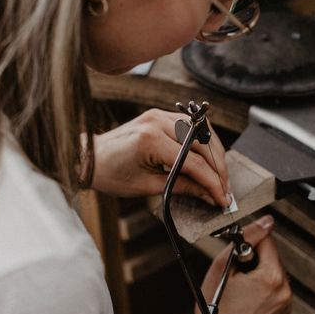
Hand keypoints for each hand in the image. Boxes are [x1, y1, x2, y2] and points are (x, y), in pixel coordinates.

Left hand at [90, 108, 230, 206]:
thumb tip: (208, 194)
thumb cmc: (111, 174)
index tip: (222, 198)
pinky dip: (203, 143)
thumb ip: (182, 187)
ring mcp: (160, 115)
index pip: (194, 163)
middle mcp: (158, 122)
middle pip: (203, 145)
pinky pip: (191, 126)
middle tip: (224, 190)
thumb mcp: (148, 187)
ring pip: (202, 132)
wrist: (90, 159)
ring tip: (219, 177)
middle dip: (218, 170)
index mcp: (151, 140)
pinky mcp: (160, 115)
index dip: (212, 183)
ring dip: (215, 154)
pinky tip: (208, 159)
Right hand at [197, 215, 291, 313]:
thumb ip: (247, 238)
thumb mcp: (223, 266)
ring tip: (241, 290)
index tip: (237, 254)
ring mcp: (286, 307)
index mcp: (272, 278)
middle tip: (236, 275)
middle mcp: (285, 292)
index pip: (268, 242)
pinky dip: (265, 292)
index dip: (249, 243)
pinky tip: (248, 301)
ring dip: (261, 275)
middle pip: (273, 259)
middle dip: (255, 260)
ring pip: (275, 276)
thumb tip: (266, 222)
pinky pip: (277, 293)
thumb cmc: (213, 307)